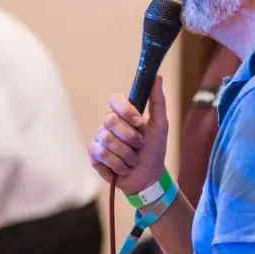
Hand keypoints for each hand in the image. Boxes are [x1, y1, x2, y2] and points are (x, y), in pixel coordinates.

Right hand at [88, 74, 168, 194]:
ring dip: (127, 154)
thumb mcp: (160, 125)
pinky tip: (124, 167)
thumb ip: (158, 101)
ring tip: (133, 159)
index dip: (126, 111)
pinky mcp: (94, 155)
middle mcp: (108, 123)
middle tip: (139, 146)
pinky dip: (118, 164)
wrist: (149, 177)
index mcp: (123, 114)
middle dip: (130, 137)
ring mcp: (99, 139)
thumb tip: (157, 77)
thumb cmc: (154, 150)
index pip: (115, 100)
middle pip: (110, 120)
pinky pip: (102, 154)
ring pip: (107, 140)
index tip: (139, 122)